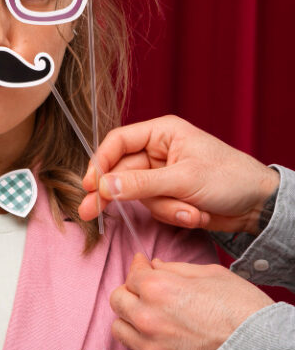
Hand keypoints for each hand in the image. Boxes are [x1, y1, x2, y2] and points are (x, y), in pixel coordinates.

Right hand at [79, 115, 278, 232]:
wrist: (259, 205)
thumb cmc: (230, 178)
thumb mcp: (183, 179)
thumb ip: (140, 184)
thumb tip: (104, 186)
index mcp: (162, 133)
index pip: (118, 142)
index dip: (100, 162)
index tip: (89, 185)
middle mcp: (158, 151)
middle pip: (120, 172)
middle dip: (116, 195)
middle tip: (90, 211)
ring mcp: (162, 175)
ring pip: (138, 196)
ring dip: (163, 209)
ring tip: (190, 211)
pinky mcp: (169, 196)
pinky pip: (154, 209)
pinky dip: (173, 215)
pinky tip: (195, 214)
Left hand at [110, 254, 273, 349]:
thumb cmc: (242, 308)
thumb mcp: (210, 274)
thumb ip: (174, 269)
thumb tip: (153, 265)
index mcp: (157, 288)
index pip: (131, 274)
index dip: (139, 268)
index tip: (144, 266)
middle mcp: (147, 319)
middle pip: (117, 301)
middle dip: (129, 292)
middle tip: (144, 292)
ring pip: (121, 330)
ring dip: (131, 320)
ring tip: (152, 318)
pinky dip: (155, 348)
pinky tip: (174, 343)